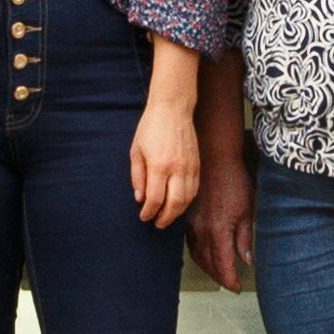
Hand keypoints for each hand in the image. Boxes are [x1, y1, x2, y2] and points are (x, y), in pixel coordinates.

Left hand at [127, 92, 200, 227]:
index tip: (144, 216)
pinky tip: (179, 204)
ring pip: (187, 199)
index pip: (155, 199)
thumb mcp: (136, 151)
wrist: (173, 109)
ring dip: (177, 212)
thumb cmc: (150, 128)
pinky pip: (195, 190)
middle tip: (156, 224)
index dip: (148, 212)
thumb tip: (140, 199)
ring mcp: (190, 168)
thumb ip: (137, 177)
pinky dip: (187, 201)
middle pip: (174, 204)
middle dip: (165, 218)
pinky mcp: (198, 165)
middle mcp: (177, 169)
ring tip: (167, 217)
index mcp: (159, 166)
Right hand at [187, 156, 253, 292]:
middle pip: (208, 264)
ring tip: (218, 273)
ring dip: (207, 268)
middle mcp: (202, 231)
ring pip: (197, 255)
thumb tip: (246, 260)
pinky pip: (191, 243)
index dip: (229, 280)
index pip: (223, 266)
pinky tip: (204, 255)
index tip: (236, 287)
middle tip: (230, 283)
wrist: (215, 160)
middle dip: (219, 277)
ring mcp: (192, 224)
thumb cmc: (233, 182)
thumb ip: (244, 238)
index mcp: (219, 231)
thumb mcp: (246, 211)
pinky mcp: (188, 217)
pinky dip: (198, 254)